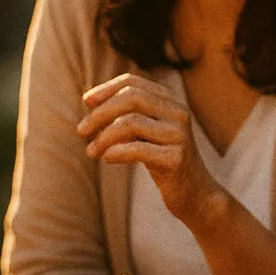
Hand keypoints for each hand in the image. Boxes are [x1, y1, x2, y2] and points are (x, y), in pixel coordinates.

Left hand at [77, 74, 220, 224]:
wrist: (194, 192)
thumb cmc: (161, 158)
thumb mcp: (145, 131)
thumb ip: (125, 114)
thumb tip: (89, 101)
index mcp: (170, 100)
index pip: (133, 82)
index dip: (106, 89)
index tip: (86, 102)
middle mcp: (178, 112)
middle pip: (130, 98)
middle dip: (100, 114)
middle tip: (81, 131)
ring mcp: (179, 135)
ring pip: (130, 123)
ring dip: (103, 137)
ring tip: (91, 151)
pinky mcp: (176, 158)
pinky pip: (137, 149)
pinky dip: (115, 152)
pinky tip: (106, 159)